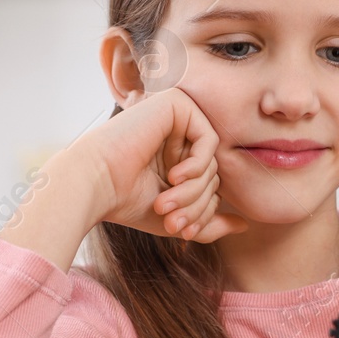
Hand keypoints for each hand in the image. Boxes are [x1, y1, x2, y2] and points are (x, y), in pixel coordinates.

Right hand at [90, 86, 247, 243]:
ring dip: (193, 191)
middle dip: (197, 205)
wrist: (94, 185)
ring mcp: (177, 117)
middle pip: (214, 174)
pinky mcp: (175, 104)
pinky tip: (174, 177)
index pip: (210, 185)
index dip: (202, 213)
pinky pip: (209, 140)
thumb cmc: (126, 203)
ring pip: (213, 161)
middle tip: (173, 224)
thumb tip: (244, 224)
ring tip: (166, 205)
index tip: (181, 233)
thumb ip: (208, 221)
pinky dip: (197, 165)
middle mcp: (177, 135)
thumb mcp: (175, 218)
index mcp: (175, 157)